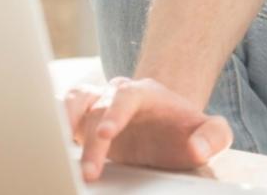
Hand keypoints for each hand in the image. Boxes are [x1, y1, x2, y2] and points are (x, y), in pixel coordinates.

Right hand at [62, 76, 233, 182]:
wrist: (166, 122)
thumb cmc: (185, 129)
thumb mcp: (210, 131)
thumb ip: (213, 136)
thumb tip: (198, 149)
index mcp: (145, 93)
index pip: (126, 96)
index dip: (114, 114)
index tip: (106, 133)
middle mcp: (117, 94)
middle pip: (98, 108)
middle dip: (92, 142)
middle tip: (89, 173)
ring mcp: (99, 103)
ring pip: (75, 104)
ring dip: (66, 126)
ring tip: (60, 150)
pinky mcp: (84, 117)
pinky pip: (64, 110)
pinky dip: (56, 119)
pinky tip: (53, 140)